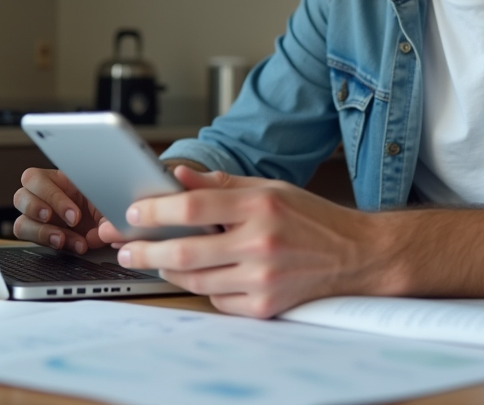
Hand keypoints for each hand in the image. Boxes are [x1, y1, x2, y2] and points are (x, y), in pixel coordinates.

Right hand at [13, 167, 118, 253]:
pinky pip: (28, 239)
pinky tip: (65, 244)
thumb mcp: (109, 202)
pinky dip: (45, 243)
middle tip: (64, 222)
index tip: (75, 215)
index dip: (52, 197)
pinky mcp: (40, 234)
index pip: (38, 179)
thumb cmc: (108, 206)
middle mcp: (45, 196)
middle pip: (21, 195)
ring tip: (62, 239)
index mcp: (60, 179)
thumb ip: (102, 213)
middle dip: (40, 210)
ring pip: (21, 222)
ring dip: (41, 232)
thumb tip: (95, 234)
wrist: (110, 226)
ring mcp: (40, 217)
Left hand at [115, 166, 382, 317]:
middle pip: (186, 251)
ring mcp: (263, 278)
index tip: (133, 212)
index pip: (194, 207)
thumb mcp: (271, 189)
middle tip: (126, 250)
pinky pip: (217, 300)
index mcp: (261, 205)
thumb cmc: (313, 219)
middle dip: (147, 251)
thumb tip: (179, 177)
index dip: (156, 210)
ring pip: (196, 280)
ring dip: (169, 271)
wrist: (357, 256)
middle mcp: (261, 243)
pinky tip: (202, 276)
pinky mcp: (265, 306)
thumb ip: (222, 185)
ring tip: (156, 261)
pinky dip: (204, 288)